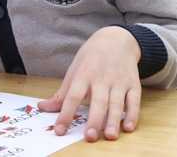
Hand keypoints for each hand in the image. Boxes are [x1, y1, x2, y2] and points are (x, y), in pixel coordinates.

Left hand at [38, 26, 140, 141]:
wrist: (116, 39)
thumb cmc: (91, 58)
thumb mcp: (74, 70)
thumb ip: (61, 93)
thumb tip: (42, 107)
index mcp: (83, 74)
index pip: (72, 96)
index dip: (65, 113)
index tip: (59, 130)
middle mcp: (101, 78)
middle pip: (97, 101)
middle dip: (94, 120)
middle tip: (89, 137)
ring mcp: (119, 81)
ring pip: (117, 103)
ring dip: (113, 120)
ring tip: (109, 136)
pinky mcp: (133, 84)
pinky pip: (134, 101)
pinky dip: (133, 114)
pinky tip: (128, 127)